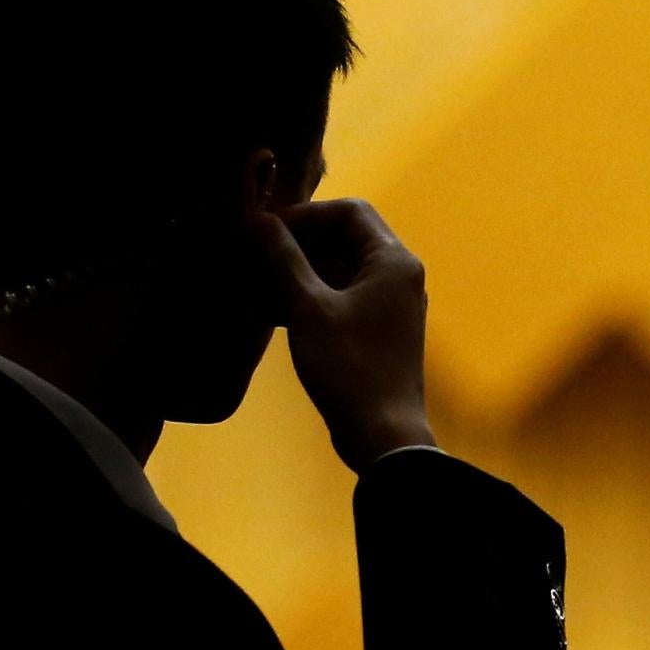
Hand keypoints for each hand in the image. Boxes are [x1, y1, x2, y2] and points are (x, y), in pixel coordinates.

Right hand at [251, 198, 438, 471]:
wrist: (383, 437)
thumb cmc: (349, 367)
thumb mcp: (308, 309)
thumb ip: (283, 260)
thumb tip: (258, 221)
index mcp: (393, 262)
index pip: (349, 212)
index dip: (305, 216)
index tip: (267, 233)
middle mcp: (398, 278)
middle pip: (342, 240)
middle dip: (295, 246)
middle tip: (252, 257)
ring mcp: (389, 307)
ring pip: (337, 273)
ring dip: (295, 275)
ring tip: (251, 285)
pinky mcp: (375, 334)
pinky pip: (338, 301)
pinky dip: (306, 301)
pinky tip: (267, 312)